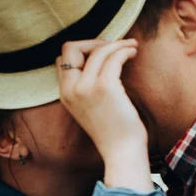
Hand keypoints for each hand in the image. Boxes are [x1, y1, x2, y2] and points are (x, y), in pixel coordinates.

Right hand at [57, 39, 153, 191]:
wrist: (122, 152)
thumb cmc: (114, 133)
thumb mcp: (91, 109)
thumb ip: (87, 90)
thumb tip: (102, 64)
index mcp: (65, 95)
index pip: (62, 60)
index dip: (82, 51)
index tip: (103, 54)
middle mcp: (71, 89)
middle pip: (71, 47)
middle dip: (94, 42)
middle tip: (116, 47)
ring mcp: (86, 87)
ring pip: (97, 50)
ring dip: (117, 44)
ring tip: (132, 47)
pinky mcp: (105, 86)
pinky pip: (113, 57)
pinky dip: (124, 50)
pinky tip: (133, 53)